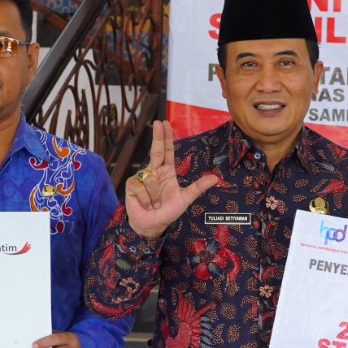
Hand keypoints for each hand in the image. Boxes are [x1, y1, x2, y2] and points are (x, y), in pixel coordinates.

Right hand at [125, 120, 219, 239]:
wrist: (152, 225)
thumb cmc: (167, 211)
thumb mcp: (185, 199)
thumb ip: (198, 187)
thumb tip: (215, 178)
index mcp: (167, 172)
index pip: (167, 151)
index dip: (166, 138)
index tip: (165, 123)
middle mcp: (154, 171)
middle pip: (156, 151)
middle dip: (157, 137)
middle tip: (158, 122)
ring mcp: (141, 177)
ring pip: (150, 179)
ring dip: (154, 195)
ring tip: (155, 204)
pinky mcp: (131, 185)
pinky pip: (141, 187)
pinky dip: (146, 199)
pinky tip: (146, 204)